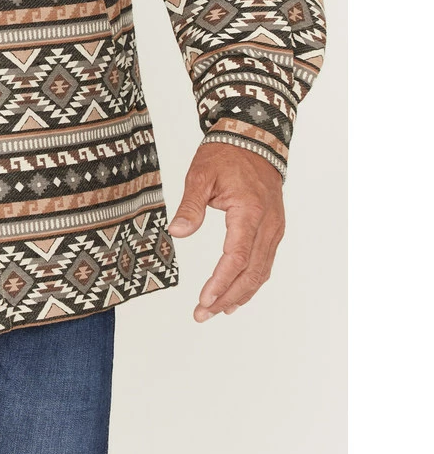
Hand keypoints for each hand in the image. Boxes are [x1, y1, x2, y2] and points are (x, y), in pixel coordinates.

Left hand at [167, 143, 284, 321]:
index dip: (221, 282)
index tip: (204, 300)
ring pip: (261, 272)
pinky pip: (265, 262)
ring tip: (216, 310)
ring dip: (239, 294)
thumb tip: (178, 232)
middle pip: (251, 272)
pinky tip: (235, 294)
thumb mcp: (200, 174)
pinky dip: (250, 282)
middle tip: (202, 313)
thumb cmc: (225, 155)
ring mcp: (274, 229)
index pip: (237, 257)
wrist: (254, 139)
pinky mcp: (274, 229)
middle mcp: (268, 225)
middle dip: (227, 297)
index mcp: (249, 212)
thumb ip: (190, 205)